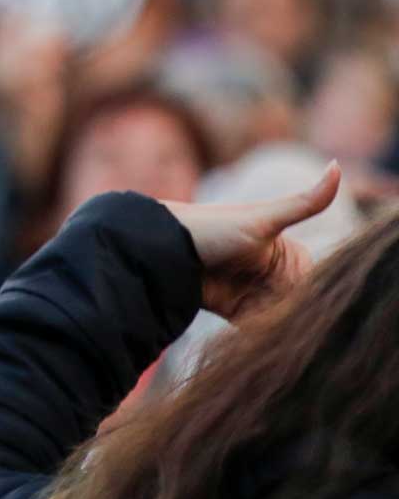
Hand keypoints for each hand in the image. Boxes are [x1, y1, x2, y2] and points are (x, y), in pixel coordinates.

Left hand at [161, 162, 340, 318]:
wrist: (161, 252)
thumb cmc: (212, 228)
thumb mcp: (263, 219)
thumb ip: (304, 203)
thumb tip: (337, 164)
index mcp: (287, 252)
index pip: (312, 282)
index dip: (306, 294)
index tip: (290, 297)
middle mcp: (273, 272)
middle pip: (295, 304)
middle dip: (288, 312)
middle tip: (268, 312)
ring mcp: (254, 292)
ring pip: (277, 318)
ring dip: (273, 325)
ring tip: (257, 321)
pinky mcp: (234, 310)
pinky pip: (256, 328)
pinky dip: (257, 333)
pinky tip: (250, 332)